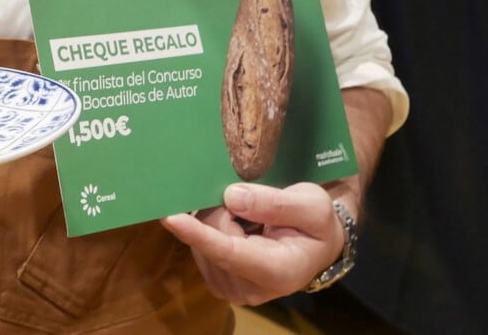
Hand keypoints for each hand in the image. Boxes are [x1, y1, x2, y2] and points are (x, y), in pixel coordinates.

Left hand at [160, 182, 344, 305]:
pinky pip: (200, 246)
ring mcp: (230, 289)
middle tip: (249, 198)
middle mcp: (249, 289)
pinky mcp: (218, 282)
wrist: (317, 245)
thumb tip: (231, 198)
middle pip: (212, 237)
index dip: (198, 234)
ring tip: (248, 215)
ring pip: (202, 240)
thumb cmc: (317, 223)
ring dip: (216, 218)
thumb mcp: (312, 205)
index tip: (170, 218)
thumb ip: (275, 204)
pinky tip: (235, 225)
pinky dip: (211, 228)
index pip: (228, 252)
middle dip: (220, 209)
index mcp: (277, 271)